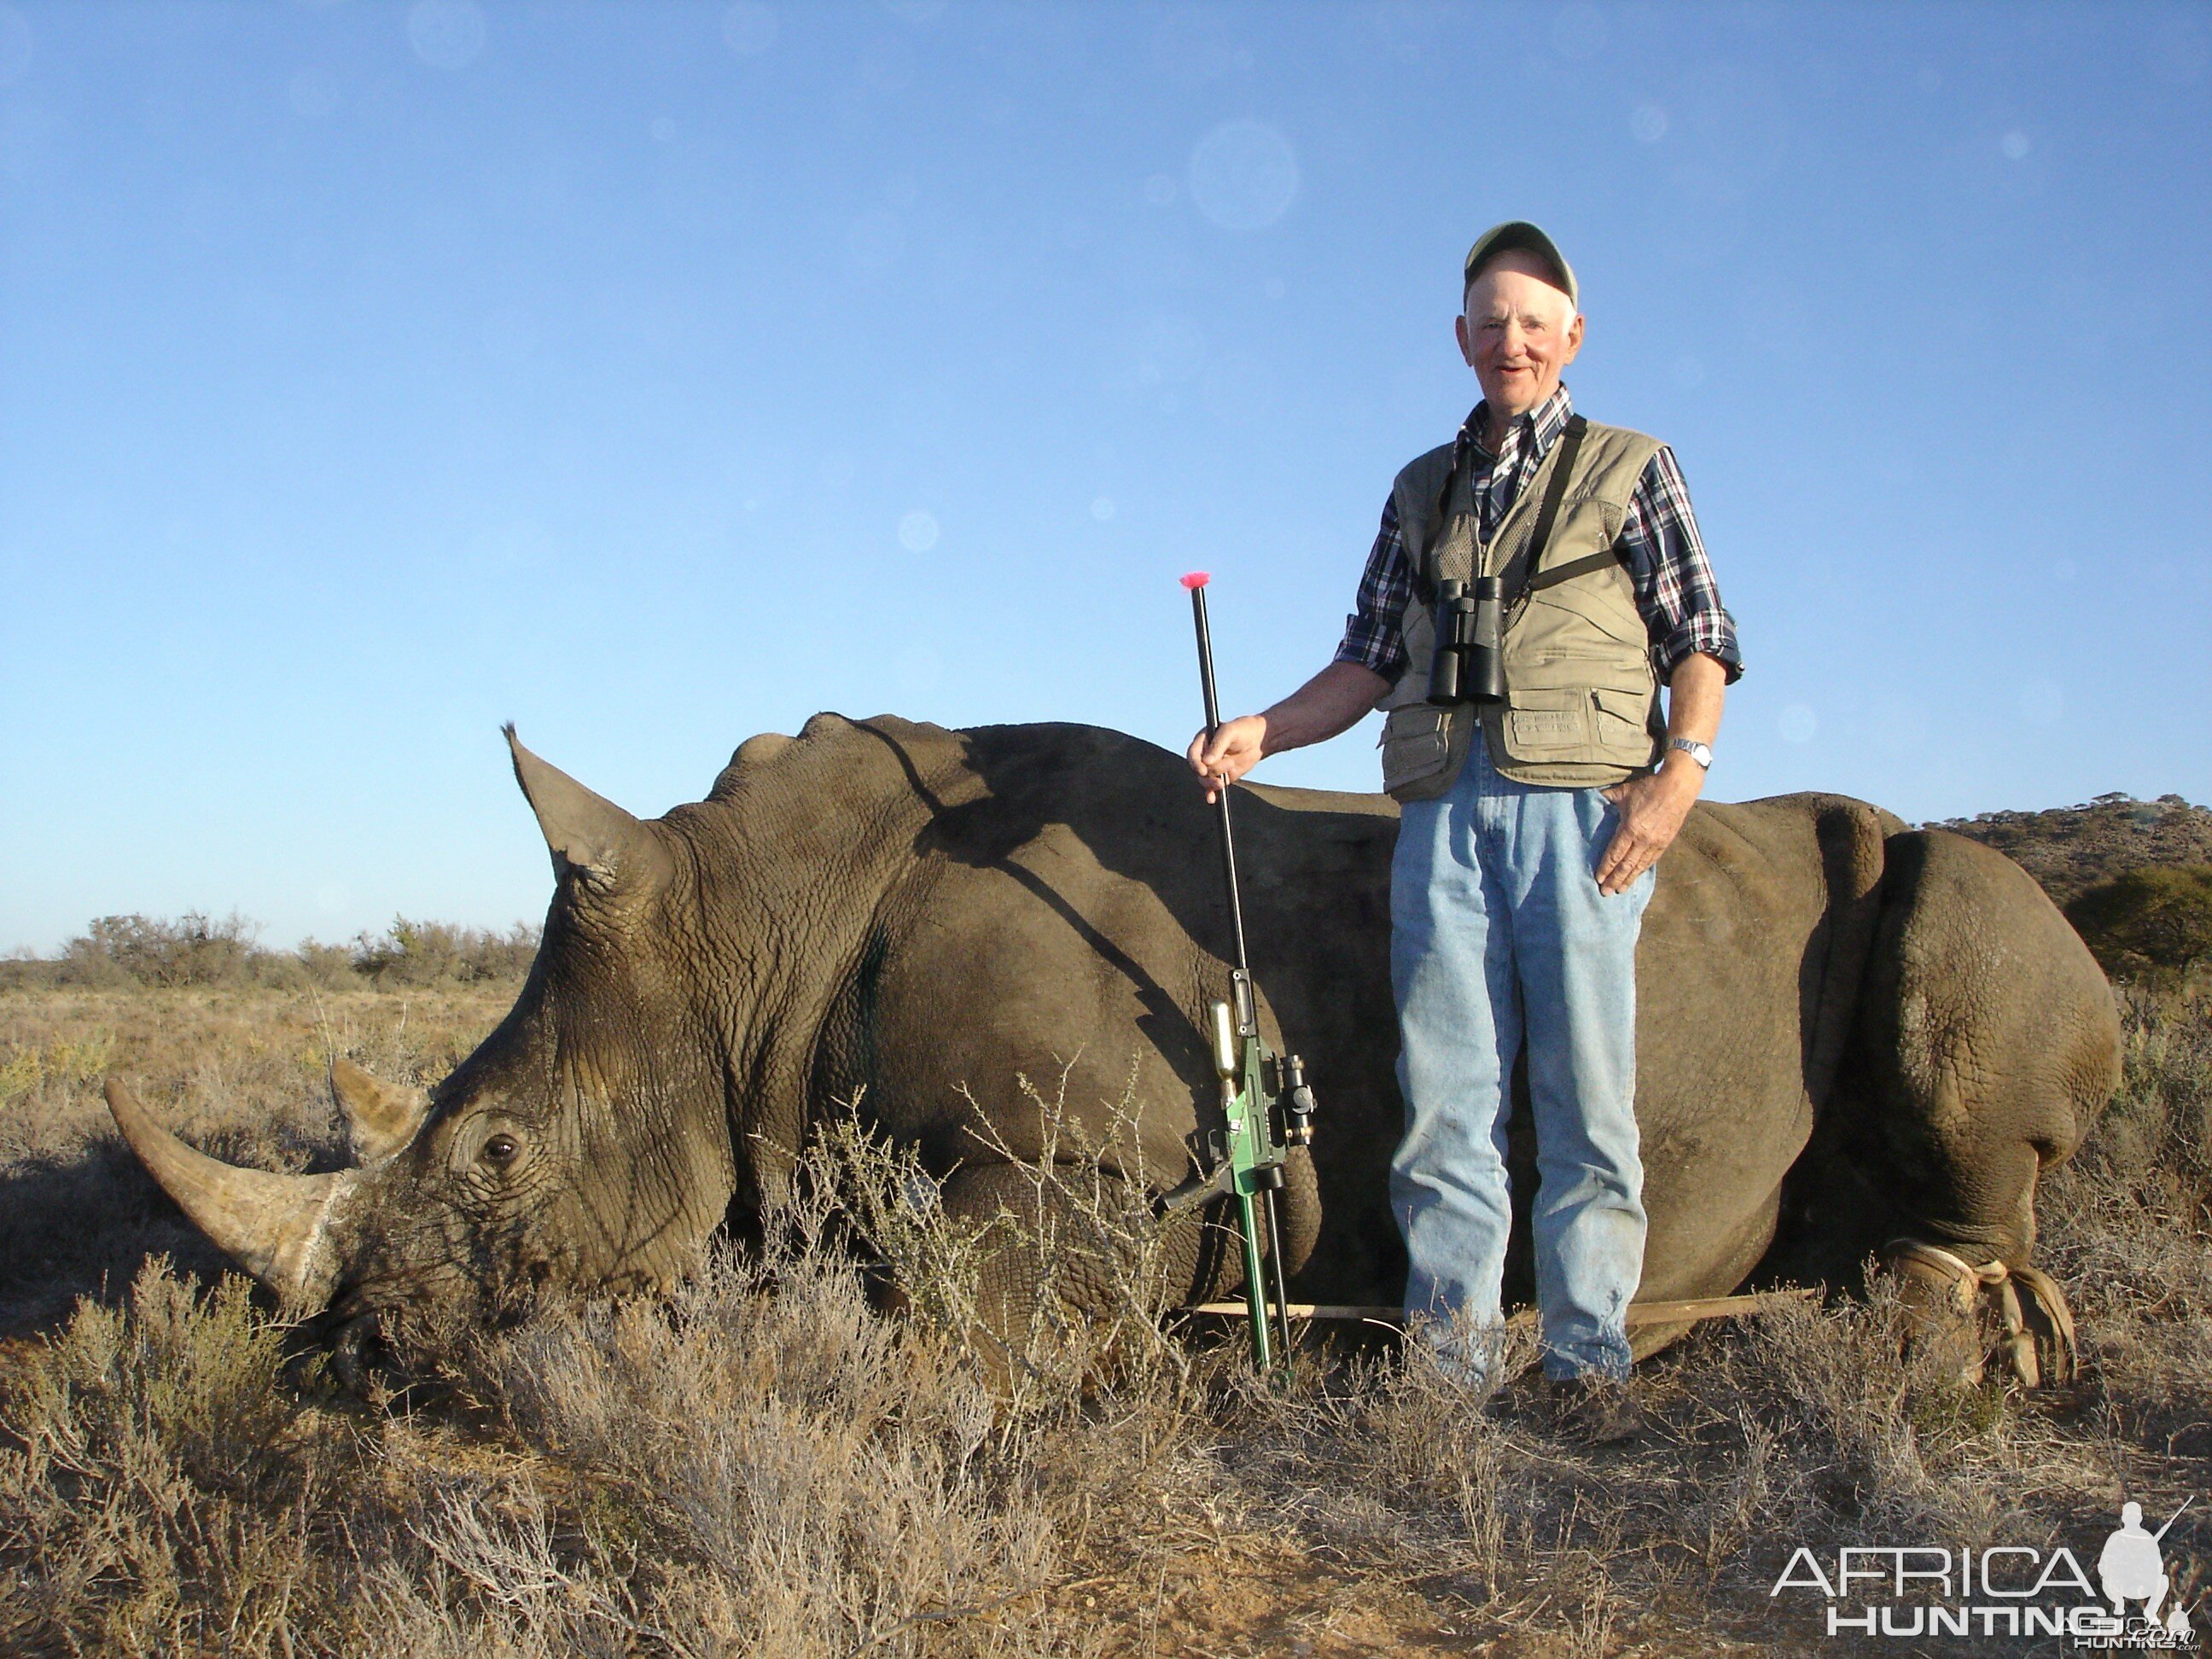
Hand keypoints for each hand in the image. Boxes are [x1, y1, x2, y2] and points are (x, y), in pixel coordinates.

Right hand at [1187, 715, 1267, 803]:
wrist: (1259, 739)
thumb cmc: (1243, 730)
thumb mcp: (1230, 731)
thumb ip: (1218, 745)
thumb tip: (1207, 761)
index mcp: (1202, 741)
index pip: (1192, 754)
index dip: (1195, 763)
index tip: (1203, 771)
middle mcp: (1204, 754)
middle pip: (1198, 769)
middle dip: (1209, 773)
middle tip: (1226, 770)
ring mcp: (1212, 766)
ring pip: (1205, 779)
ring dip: (1212, 782)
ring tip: (1227, 776)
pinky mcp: (1221, 776)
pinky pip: (1212, 787)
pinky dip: (1211, 793)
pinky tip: (1212, 799)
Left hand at [1594, 762, 1701, 894]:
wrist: (1679, 786)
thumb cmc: (1650, 787)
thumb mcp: (1626, 791)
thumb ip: (1610, 797)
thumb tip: (1598, 796)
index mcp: (1630, 828)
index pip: (1615, 854)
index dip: (1606, 868)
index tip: (1598, 879)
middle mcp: (1643, 840)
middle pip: (1626, 865)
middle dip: (1615, 880)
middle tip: (1605, 892)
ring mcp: (1656, 842)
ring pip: (1640, 866)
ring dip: (1629, 879)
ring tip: (1620, 890)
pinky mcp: (1666, 841)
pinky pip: (1652, 860)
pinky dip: (1643, 870)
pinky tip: (1637, 875)